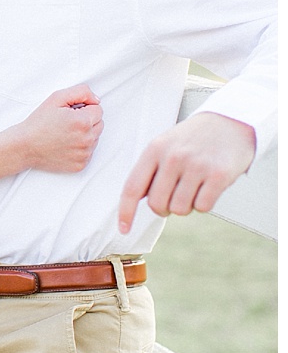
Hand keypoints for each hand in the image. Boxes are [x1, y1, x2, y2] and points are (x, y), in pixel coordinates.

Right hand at [17, 84, 102, 173]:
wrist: (24, 146)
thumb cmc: (38, 122)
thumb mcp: (56, 98)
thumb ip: (81, 92)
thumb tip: (96, 100)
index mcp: (82, 122)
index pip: (98, 110)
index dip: (84, 108)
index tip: (70, 113)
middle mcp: (87, 139)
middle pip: (99, 124)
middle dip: (87, 121)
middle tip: (67, 122)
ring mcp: (84, 154)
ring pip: (95, 138)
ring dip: (84, 134)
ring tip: (65, 134)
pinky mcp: (81, 164)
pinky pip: (88, 152)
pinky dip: (80, 148)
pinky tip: (65, 145)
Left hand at [116, 111, 256, 232]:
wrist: (229, 122)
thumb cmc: (192, 139)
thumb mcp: (163, 145)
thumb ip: (150, 170)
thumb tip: (138, 201)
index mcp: (153, 150)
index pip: (133, 187)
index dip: (126, 212)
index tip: (123, 229)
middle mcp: (172, 157)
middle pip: (157, 204)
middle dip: (164, 208)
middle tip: (175, 196)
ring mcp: (196, 166)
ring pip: (180, 209)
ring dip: (186, 206)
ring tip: (193, 187)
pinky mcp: (218, 175)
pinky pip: (203, 207)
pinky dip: (204, 203)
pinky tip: (208, 187)